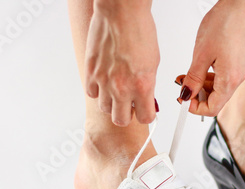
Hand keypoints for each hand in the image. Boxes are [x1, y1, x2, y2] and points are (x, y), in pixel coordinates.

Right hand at [85, 0, 158, 125]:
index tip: (146, 110)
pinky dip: (98, 91)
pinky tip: (105, 81)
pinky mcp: (90, 72)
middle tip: (130, 104)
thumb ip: (148, 84)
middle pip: (121, 120)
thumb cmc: (139, 31)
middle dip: (127, 114)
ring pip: (105, 109)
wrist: (121, 12)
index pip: (146, 118)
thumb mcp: (153, 62)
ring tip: (117, 90)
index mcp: (143, 85)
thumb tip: (146, 98)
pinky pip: (91, 93)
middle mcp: (122, 87)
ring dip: (112, 103)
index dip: (147, 115)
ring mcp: (104, 81)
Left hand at [179, 0, 244, 116]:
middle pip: (215, 101)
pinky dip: (208, 78)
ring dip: (201, 87)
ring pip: (218, 90)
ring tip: (186, 76)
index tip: (182, 99)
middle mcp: (237, 79)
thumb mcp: (201, 54)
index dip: (195, 108)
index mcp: (229, 80)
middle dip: (196, 97)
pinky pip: (222, 79)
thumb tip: (186, 94)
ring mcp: (238, 72)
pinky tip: (199, 69)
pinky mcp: (237, 64)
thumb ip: (193, 78)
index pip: (212, 109)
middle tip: (182, 86)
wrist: (240, 5)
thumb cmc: (225, 23)